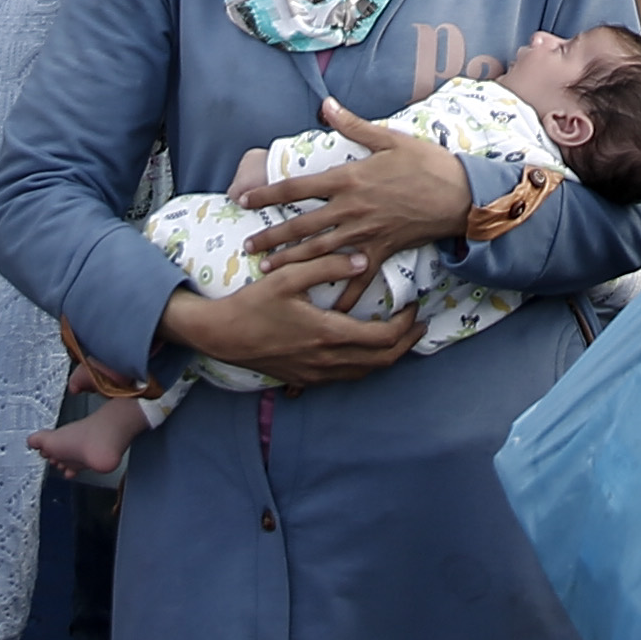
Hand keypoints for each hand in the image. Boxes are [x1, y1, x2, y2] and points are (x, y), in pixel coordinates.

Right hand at [162, 278, 421, 392]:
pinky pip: (346, 377)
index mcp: (328, 334)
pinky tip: (364, 348)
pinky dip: (364, 364)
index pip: (383, 338)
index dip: (405, 324)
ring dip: (387, 356)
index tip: (414, 307)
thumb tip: (362, 259)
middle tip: (419, 325)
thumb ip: (326, 265)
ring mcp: (316, 374)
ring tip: (399, 336)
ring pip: (365, 372)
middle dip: (406, 343)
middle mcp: (326, 360)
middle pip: (382, 361)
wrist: (221, 336)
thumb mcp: (288, 276)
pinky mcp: (304, 380)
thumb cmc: (252, 303)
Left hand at [236, 101, 474, 284]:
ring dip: (291, 261)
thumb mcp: (389, 138)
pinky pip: (356, 277)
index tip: (243, 198)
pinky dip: (341, 294)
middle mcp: (350, 209)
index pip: (296, 187)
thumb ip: (352, 125)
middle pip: (300, 224)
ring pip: (319, 251)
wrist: (460, 195)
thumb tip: (325, 104)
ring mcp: (364, 234)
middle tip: (246, 245)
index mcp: (348, 179)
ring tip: (267, 270)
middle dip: (270, 236)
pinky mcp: (381, 251)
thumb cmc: (426, 163)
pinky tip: (325, 307)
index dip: (266, 193)